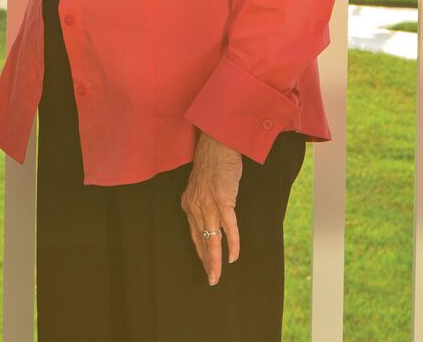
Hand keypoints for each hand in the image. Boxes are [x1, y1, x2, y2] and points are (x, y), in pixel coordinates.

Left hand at [179, 132, 241, 285]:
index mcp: (189, 203)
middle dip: (206, 262)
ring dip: (215, 260)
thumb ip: (203, 200)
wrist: (218, 144)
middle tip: (211, 279)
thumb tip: (212, 214)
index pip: (194, 234)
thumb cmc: (213, 161)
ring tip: (217, 276)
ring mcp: (209, 205)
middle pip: (201, 241)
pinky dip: (232, 243)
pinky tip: (233, 256)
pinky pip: (229, 228)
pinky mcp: (223, 201)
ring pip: (212, 240)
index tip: (206, 263)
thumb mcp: (201, 184)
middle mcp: (195, 207)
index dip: (200, 250)